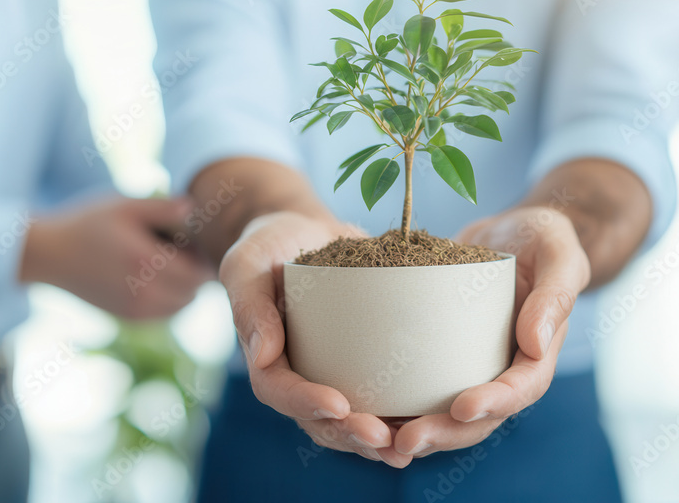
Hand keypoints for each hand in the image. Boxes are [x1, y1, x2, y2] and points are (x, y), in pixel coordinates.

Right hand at [20, 196, 211, 318]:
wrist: (48, 255)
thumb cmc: (87, 224)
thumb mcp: (123, 206)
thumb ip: (162, 208)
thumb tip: (193, 207)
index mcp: (145, 262)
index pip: (199, 275)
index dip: (205, 259)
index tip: (193, 242)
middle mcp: (143, 292)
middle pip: (193, 293)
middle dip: (196, 274)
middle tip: (183, 251)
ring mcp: (134, 309)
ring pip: (181, 307)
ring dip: (185, 288)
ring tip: (169, 264)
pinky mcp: (127, 317)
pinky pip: (165, 314)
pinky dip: (171, 299)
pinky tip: (157, 278)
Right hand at [219, 211, 412, 467]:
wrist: (305, 230)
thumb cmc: (269, 243)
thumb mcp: (248, 262)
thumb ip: (250, 304)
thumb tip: (261, 357)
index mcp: (266, 356)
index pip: (279, 391)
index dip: (306, 404)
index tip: (339, 406)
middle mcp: (300, 374)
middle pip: (319, 418)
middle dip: (350, 433)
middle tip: (383, 438)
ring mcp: (331, 373)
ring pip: (350, 420)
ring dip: (378, 439)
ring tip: (406, 448)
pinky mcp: (363, 362)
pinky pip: (380, 396)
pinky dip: (401, 414)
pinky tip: (430, 423)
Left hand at [392, 206, 590, 457]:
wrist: (512, 233)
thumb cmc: (543, 238)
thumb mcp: (558, 253)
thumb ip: (555, 294)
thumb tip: (537, 346)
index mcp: (537, 353)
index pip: (520, 389)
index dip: (494, 403)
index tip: (462, 407)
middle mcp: (504, 369)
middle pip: (478, 417)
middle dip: (444, 433)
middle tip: (405, 441)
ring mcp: (472, 367)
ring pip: (445, 414)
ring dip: (416, 430)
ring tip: (380, 440)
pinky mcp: (442, 355)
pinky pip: (421, 387)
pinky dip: (397, 404)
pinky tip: (364, 411)